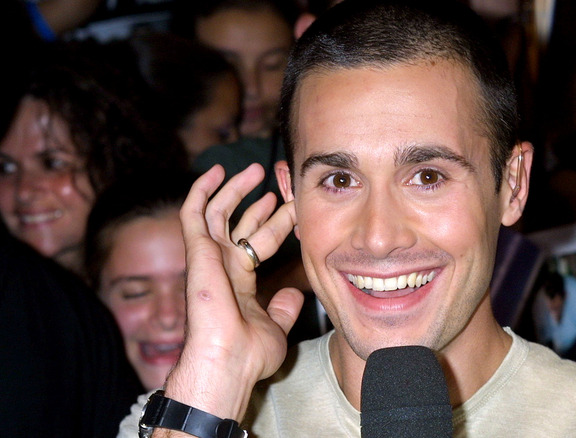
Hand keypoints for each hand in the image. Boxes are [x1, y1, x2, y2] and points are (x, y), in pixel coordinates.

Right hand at [164, 164, 303, 421]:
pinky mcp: (197, 252)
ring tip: (254, 169)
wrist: (228, 363)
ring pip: (217, 213)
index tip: (293, 207)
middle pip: (241, 224)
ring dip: (234, 189)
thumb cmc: (249, 355)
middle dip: (258, 202)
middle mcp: (222, 267)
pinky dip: (202, 190)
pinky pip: (193, 214)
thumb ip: (283, 308)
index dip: (276, 223)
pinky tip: (216, 172)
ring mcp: (208, 259)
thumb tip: (294, 294)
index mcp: (240, 282)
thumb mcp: (275, 326)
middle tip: (276, 182)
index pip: (260, 242)